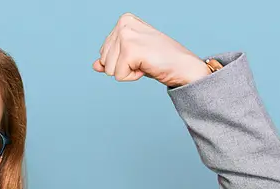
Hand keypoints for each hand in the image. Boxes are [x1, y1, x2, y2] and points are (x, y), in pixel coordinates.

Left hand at [92, 13, 211, 87]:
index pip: (104, 52)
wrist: (184, 66)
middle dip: (122, 67)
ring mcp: (126, 35)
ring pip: (109, 69)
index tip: (141, 55)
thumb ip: (112, 58)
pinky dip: (132, 77)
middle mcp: (123, 24)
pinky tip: (146, 66)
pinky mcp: (130, 50)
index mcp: (124, 20)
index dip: (121, 61)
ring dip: (128, 72)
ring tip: (145, 62)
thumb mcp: (132, 56)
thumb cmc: (161, 59)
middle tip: (144, 60)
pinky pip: (118, 76)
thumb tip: (95, 65)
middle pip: (104, 60)